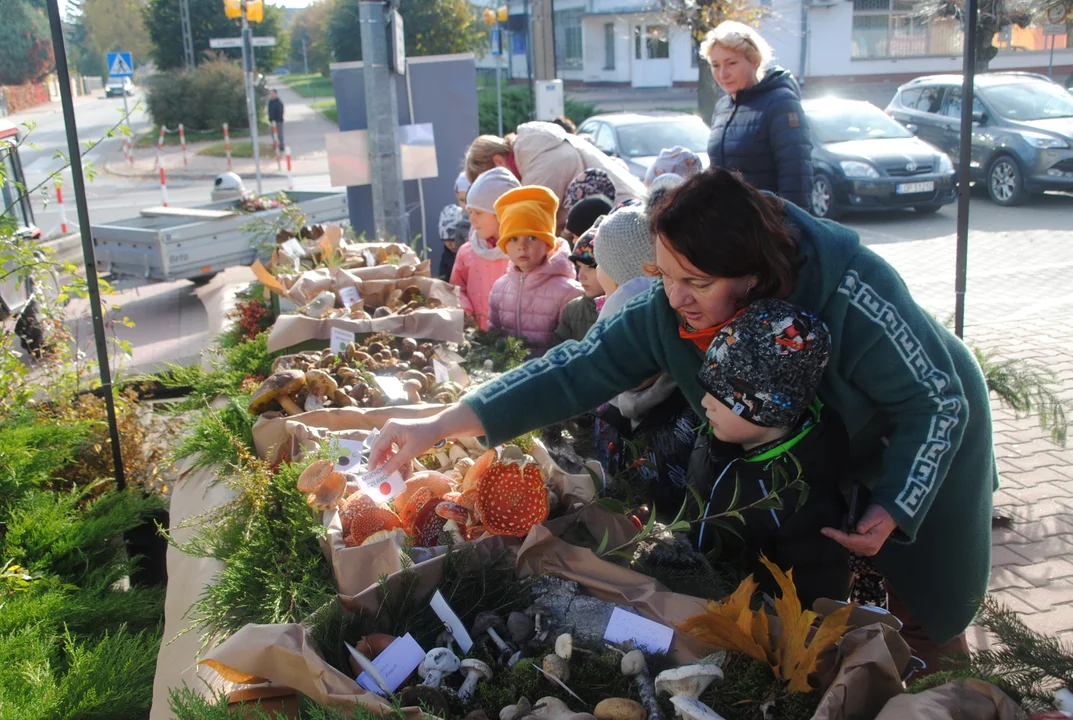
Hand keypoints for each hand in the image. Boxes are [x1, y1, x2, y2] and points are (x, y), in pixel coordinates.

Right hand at [366, 404, 484, 477]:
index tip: (371, 473)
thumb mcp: (410, 452)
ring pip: (382, 446)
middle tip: (377, 473)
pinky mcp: (395, 431)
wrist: (436, 427)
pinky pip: (388, 444)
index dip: (373, 461)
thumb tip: (384, 473)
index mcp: (391, 429)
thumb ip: (395, 462)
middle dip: (378, 460)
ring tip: (386, 469)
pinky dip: (390, 453)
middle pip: (377, 446)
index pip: (377, 447)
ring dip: (384, 457)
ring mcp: (391, 428)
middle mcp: (388, 427)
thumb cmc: (425, 438)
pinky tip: (393, 462)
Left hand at [821, 504, 896, 556]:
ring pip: (848, 544)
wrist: (891, 516)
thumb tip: (857, 529)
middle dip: (838, 534)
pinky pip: (852, 543)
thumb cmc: (881, 513)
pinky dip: (847, 535)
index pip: (849, 540)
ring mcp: (868, 550)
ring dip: (843, 534)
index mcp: (871, 542)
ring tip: (845, 520)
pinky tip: (848, 526)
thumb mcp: (874, 514)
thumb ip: (865, 522)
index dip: (835, 535)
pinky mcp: (866, 548)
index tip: (824, 530)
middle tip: (838, 520)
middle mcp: (869, 549)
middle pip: (847, 544)